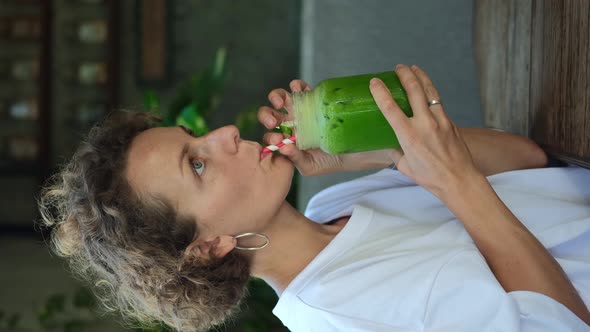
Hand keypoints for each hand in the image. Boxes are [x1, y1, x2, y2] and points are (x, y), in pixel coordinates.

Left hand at [258, 80, 394, 175]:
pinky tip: (297, 88)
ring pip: (281, 99)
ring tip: (282, 102)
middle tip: (273, 121)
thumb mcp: (311, 166)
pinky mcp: (313, 99)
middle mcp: (290, 125)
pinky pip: (300, 89)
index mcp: (286, 141)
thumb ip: (295, 160)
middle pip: (271, 115)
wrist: (354, 151)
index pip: (270, 136)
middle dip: (267, 116)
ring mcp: (300, 111)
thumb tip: (283, 148)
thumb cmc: (330, 161)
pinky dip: (296, 86)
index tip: (277, 139)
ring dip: (277, 97)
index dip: (269, 136)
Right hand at [369, 64, 481, 194]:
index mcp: (408, 136)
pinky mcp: (450, 122)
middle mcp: (424, 124)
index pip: (390, 108)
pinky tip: (427, 89)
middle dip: (405, 75)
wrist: (458, 180)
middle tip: (399, 67)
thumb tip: (392, 142)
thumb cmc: (429, 177)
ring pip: (430, 91)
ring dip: (421, 77)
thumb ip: (396, 151)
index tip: (375, 82)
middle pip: (414, 90)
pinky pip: (438, 102)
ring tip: (414, 68)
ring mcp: (440, 120)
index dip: (381, 92)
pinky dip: (431, 92)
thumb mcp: (404, 166)